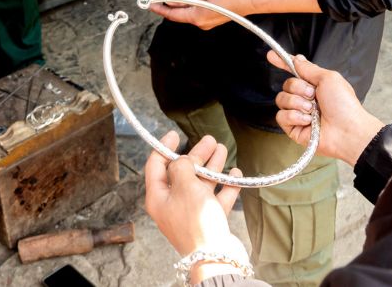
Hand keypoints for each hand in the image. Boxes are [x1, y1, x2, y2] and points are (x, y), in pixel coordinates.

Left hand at [145, 131, 248, 282]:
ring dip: (212, 166)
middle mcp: (173, 204)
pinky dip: (225, 185)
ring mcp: (192, 213)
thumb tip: (183, 160)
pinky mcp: (209, 221)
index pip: (156, 166)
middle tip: (210, 140)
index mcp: (158, 197)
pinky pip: (217, 198)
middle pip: (183, 173)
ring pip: (201, 184)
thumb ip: (183, 167)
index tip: (174, 134)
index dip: (164, 148)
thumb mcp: (185, 186)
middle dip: (196, 155)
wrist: (215, 256)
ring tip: (222, 149)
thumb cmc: (196, 221)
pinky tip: (235, 173)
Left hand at [149, 0, 255, 29]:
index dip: (160, 7)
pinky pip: (197, 11)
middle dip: (168, 4)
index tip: (150, 3)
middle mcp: (201, 22)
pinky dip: (189, 4)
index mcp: (196, 17)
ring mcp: (208, 21)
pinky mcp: (214, 17)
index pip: (172, 14)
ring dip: (180, 2)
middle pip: (179, 14)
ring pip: (188, 12)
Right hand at [267, 52, 384, 165]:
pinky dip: (294, 116)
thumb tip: (297, 59)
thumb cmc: (344, 105)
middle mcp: (305, 98)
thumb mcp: (328, 78)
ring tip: (312, 110)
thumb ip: (308, 68)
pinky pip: (281, 116)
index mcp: (314, 85)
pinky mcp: (293, 127)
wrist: (347, 130)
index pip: (294, 71)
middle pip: (286, 85)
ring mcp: (298, 113)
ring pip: (281, 99)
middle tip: (313, 95)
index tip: (271, 55)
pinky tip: (307, 121)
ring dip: (297, 103)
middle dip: (299, 88)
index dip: (282, 63)